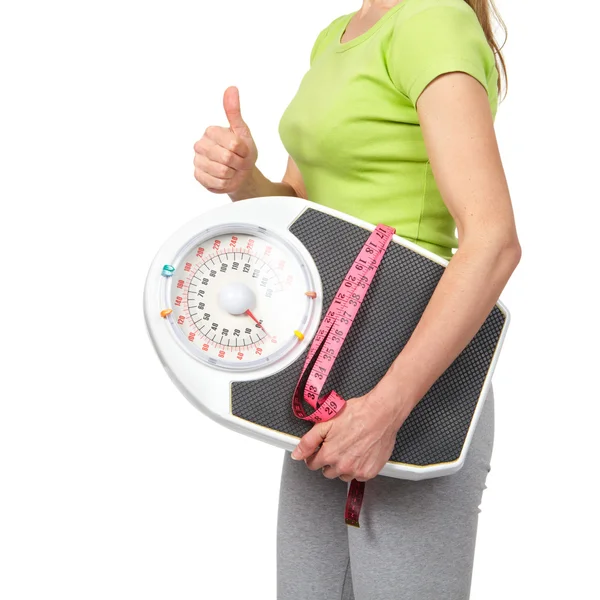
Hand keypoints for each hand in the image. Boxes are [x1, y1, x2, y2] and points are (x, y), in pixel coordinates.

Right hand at [193, 86, 257, 193]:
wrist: (240, 174)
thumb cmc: (242, 152)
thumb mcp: (242, 132)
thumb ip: (234, 112)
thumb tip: (232, 88)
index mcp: (211, 131)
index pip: (233, 144)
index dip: (243, 151)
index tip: (243, 151)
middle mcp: (200, 145)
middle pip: (226, 158)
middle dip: (238, 163)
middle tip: (238, 162)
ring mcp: (197, 161)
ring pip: (221, 171)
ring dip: (232, 174)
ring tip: (232, 170)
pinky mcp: (198, 176)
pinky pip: (216, 183)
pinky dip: (225, 183)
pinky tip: (225, 178)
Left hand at [290, 385, 412, 482]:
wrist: (381, 413)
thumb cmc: (357, 414)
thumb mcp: (326, 422)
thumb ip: (308, 441)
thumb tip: (296, 455)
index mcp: (329, 454)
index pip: (312, 464)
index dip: (315, 455)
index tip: (321, 448)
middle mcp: (342, 466)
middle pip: (327, 472)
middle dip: (329, 461)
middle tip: (337, 445)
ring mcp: (357, 470)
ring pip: (343, 475)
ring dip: (343, 466)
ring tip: (350, 449)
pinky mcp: (370, 472)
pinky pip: (358, 476)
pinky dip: (358, 468)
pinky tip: (360, 453)